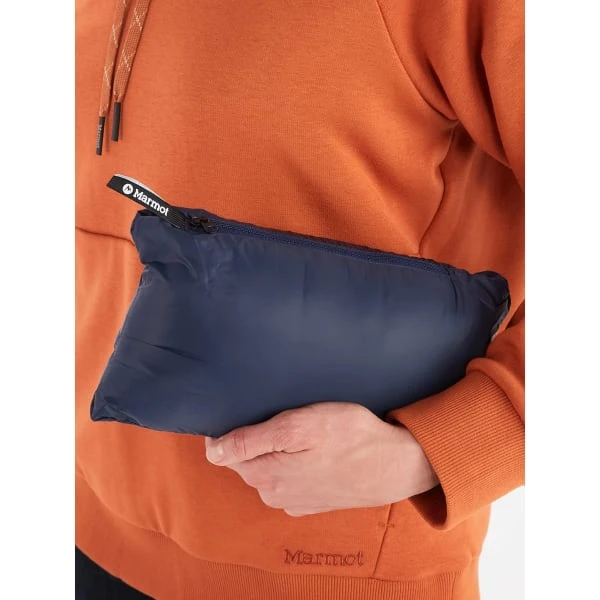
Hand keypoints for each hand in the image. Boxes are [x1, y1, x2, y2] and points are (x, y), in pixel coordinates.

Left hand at [205, 402, 438, 515]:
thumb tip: (213, 451)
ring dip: (278, 451)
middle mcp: (273, 494)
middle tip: (290, 418)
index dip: (239, 426)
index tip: (261, 412)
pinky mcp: (311, 502)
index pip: (228, 450)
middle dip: (259, 438)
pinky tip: (314, 453)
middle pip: (248, 459)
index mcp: (265, 475)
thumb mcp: (298, 426)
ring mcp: (293, 502)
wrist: (395, 463)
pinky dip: (294, 465)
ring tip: (305, 434)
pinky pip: (289, 479)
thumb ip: (251, 440)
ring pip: (268, 468)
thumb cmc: (350, 437)